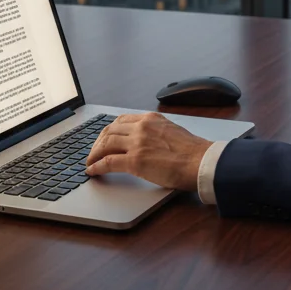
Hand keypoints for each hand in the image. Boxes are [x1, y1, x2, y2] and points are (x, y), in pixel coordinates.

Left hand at [84, 112, 211, 191]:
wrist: (200, 161)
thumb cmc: (192, 151)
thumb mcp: (171, 131)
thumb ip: (156, 132)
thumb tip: (147, 143)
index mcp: (151, 119)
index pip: (121, 120)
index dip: (108, 131)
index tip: (104, 139)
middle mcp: (142, 127)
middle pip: (109, 130)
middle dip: (98, 142)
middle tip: (94, 152)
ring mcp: (137, 142)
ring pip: (105, 144)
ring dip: (94, 154)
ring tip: (90, 162)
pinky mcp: (135, 160)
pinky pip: (108, 162)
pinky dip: (97, 166)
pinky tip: (92, 171)